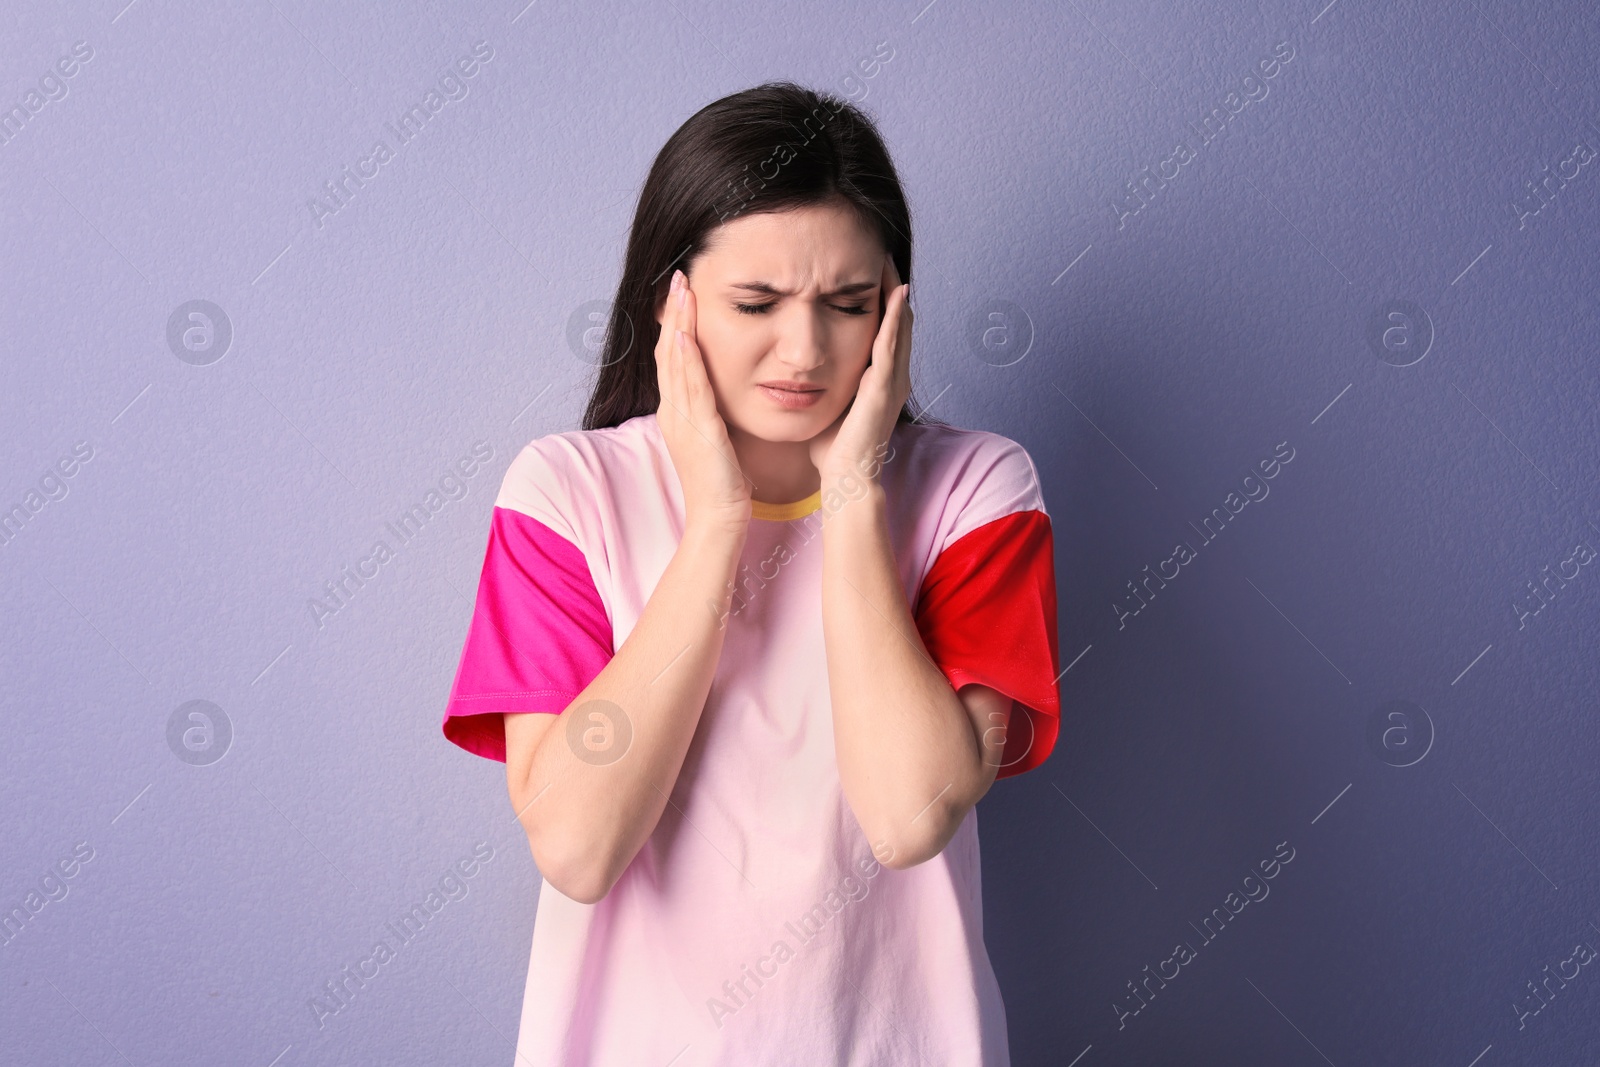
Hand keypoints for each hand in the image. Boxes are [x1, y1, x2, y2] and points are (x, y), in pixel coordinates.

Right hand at [655, 269, 752, 533]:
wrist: (718, 519)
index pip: (674, 358)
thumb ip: (714, 415)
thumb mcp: (716, 440)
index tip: (683, 293)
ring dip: (679, 323)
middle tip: (678, 277)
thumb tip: (721, 397)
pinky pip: (690, 388)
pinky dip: (686, 359)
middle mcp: (674, 411)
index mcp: (678, 412)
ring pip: (677, 361)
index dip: (676, 324)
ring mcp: (683, 419)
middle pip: (669, 351)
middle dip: (674, 312)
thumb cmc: (723, 485)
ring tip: (682, 289)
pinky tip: (687, 334)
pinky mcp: (698, 430)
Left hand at [807, 252, 911, 485]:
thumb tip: (795, 366)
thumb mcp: (827, 402)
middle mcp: (892, 376)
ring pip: (899, 326)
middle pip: (896, 320)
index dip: (877, 298)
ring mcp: (892, 381)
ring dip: (895, 292)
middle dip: (890, 285)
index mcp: (878, 379)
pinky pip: (892, 345)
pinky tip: (896, 293)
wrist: (847, 480)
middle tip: (881, 251)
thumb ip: (819, 382)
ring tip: (888, 260)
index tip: (863, 269)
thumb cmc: (832, 450)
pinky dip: (895, 318)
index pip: (882, 328)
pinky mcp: (884, 388)